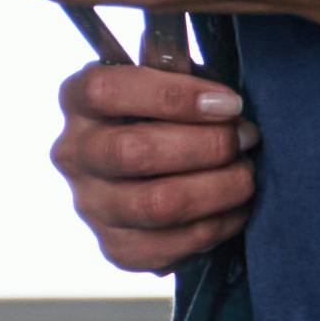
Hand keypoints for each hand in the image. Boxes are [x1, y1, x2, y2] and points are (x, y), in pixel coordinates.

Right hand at [54, 59, 257, 272]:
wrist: (154, 174)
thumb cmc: (167, 114)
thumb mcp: (167, 79)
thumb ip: (180, 74)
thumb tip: (215, 95)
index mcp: (78, 101)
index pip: (106, 91)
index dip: (173, 96)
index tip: (228, 103)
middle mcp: (73, 154)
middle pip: (133, 152)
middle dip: (207, 145)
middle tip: (246, 138)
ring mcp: (90, 205)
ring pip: (156, 204)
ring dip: (219, 188)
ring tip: (246, 173)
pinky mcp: (115, 247)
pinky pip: (171, 245)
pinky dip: (217, 226)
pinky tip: (235, 207)